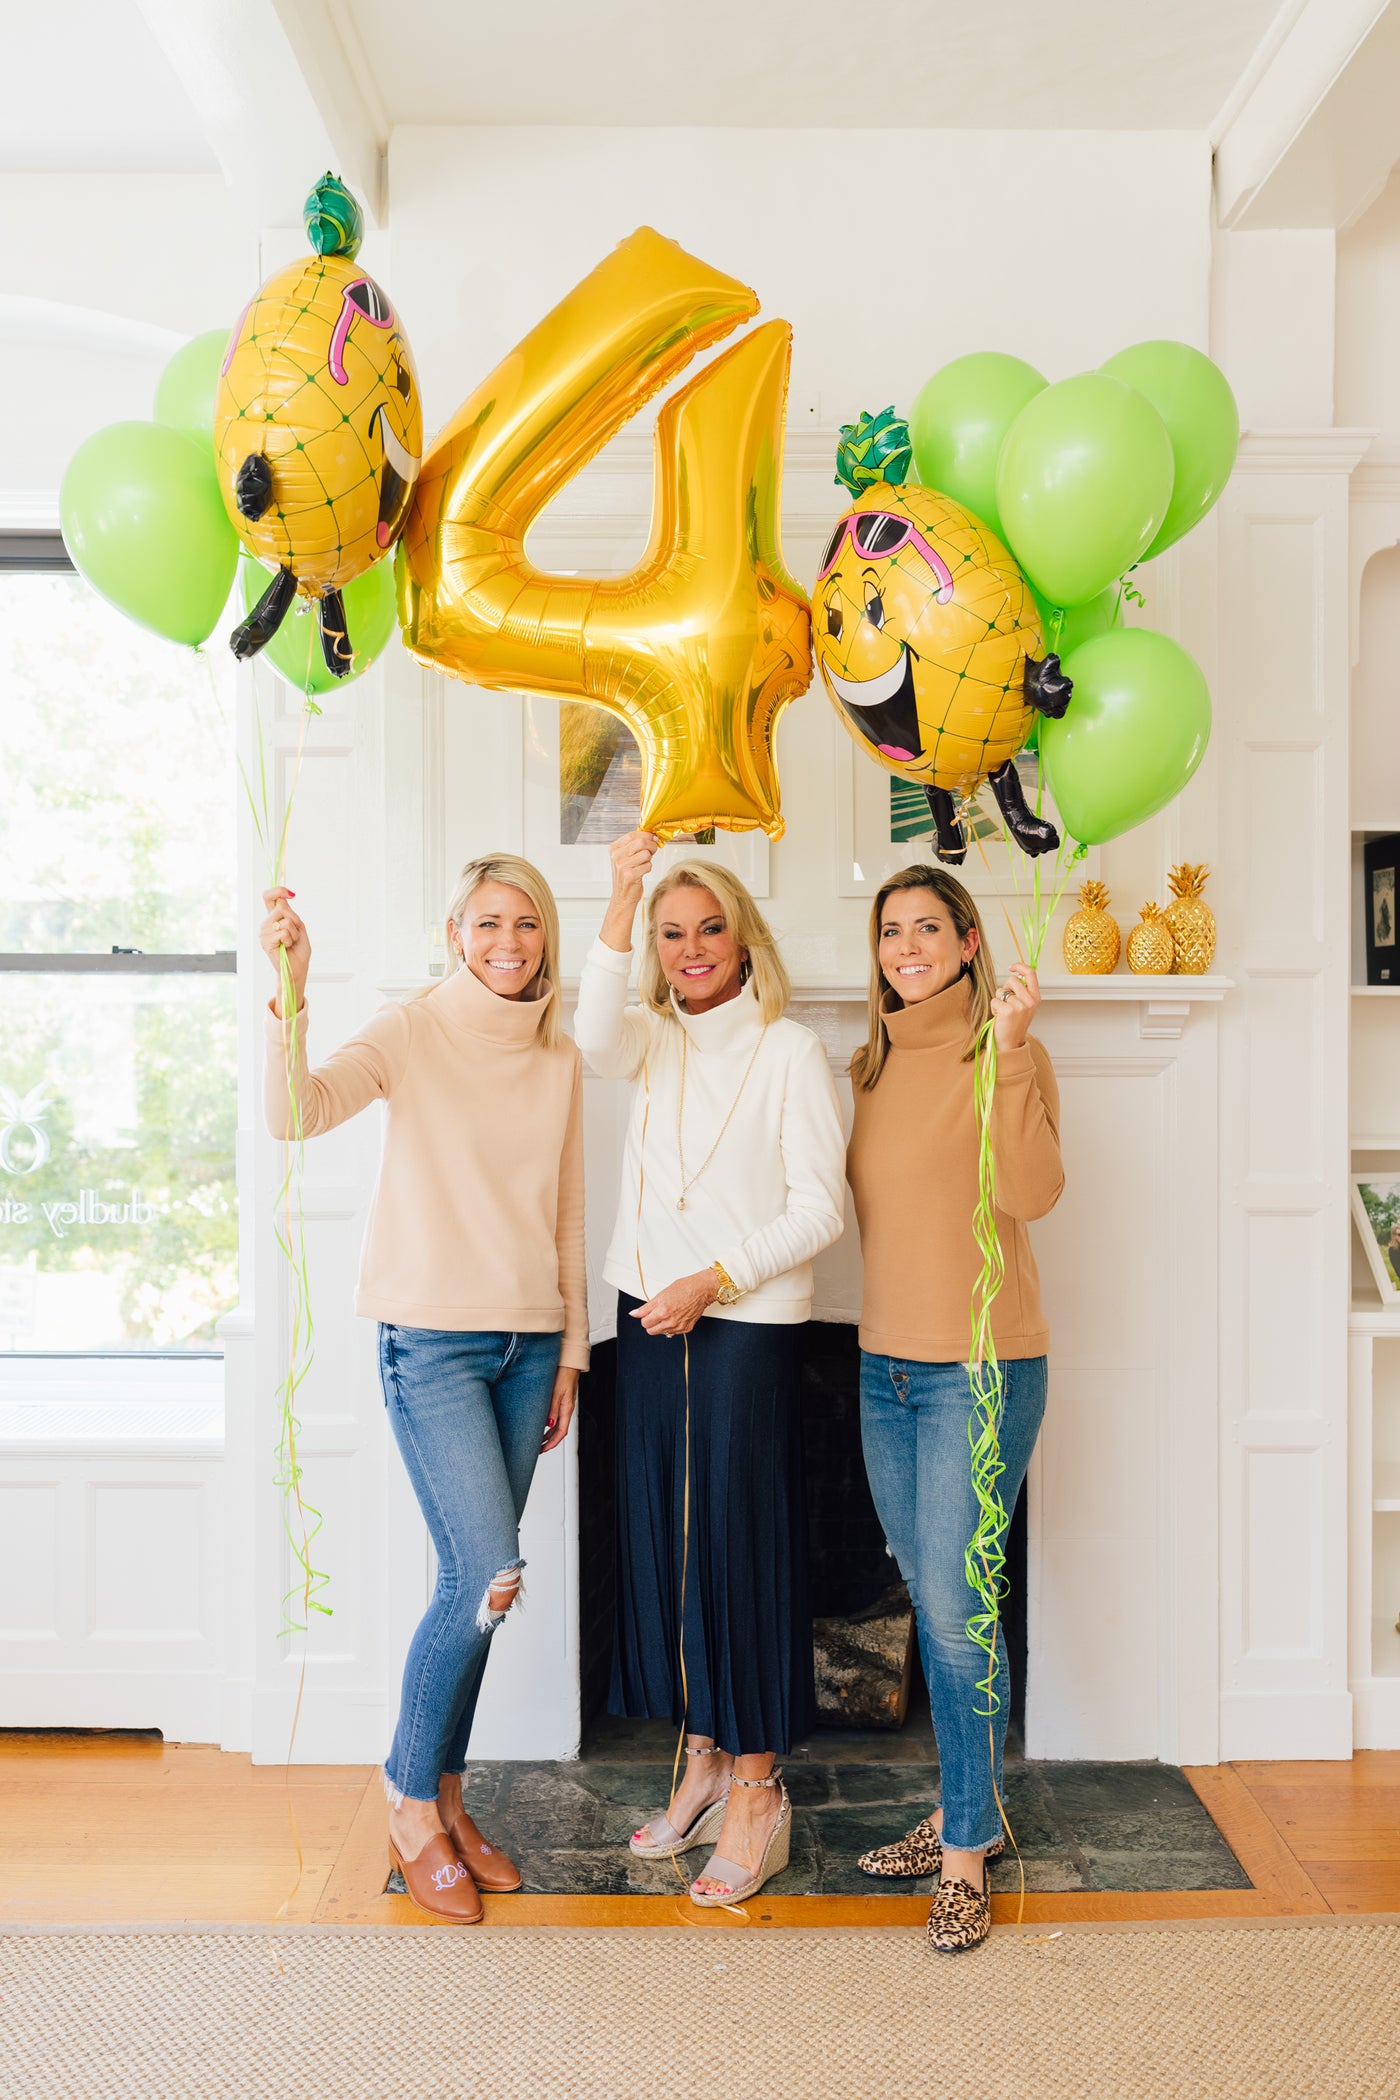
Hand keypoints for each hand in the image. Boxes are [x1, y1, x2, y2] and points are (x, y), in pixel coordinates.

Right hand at [260, 888, 309, 1016]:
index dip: (277, 891)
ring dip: (293, 932)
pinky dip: (290, 940)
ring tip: (290, 942)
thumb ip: (290, 913)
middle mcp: (266, 924)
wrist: (298, 967)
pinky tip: (286, 947)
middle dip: (294, 920)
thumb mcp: (299, 926)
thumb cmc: (298, 949)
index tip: (290, 893)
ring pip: (285, 921)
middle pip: (281, 908)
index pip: (269, 898)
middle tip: (295, 933)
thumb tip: (282, 900)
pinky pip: (283, 933)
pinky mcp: (266, 942)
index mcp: (273, 918)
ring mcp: (264, 933)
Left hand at [540, 1366, 577, 1452]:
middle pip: (559, 1431)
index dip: (552, 1443)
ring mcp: (564, 1405)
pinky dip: (549, 1424)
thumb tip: (549, 1425)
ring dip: (548, 1434)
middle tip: (538, 1449)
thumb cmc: (565, 1374)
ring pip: (557, 1425)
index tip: (543, 1450)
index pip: (561, 1433)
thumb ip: (553, 1409)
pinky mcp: (561, 1400)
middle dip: (549, 1442)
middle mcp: (566, 1409)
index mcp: (567, 1409)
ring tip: (539, 1440)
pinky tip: (543, 1424)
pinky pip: (556, 1417)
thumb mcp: (556, 1393)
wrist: (569, 1363)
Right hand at [600, 830, 659, 951]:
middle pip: (641, 842)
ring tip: (643, 864)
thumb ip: (635, 845)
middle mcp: (616, 856)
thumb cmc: (626, 876)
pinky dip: (648, 868)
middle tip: (653, 850)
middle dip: (651, 846)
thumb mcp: (626, 858)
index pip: (633, 835)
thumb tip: (651, 835)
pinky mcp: (630, 875)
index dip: (647, 835)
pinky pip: (648, 865)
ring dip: (649, 859)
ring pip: (646, 854)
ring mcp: (622, 866)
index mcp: (614, 849)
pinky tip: (641, 873)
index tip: (653, 838)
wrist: (622, 897)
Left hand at [631, 1268, 719, 1336]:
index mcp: (662, 1311)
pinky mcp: (686, 1329)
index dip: (644, 1317)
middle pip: (650, 1331)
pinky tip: (675, 1316)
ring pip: (661, 1332)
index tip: (647, 1313)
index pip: (644, 1323)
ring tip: (667, 1314)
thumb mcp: (661, 1295)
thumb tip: (634, 1314)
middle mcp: (670, 1321)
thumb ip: (646, 1307)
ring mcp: (678, 1326)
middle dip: (651, 1323)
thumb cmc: (684, 1288)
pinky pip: (672, 1332)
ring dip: (661, 1325)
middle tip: (656, 1314)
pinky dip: (671, 1326)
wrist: (701, 1290)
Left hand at [992, 963, 1039, 1051]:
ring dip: (998, 1000)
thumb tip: (1016, 974)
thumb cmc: (1015, 1024)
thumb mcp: (1024, 1006)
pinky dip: (993, 1008)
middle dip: (1005, 989)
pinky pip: (994, 1000)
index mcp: (1036, 998)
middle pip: (1012, 980)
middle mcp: (1030, 1001)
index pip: (1031, 973)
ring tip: (1003, 1012)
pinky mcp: (1008, 1011)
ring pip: (1001, 991)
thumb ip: (1022, 991)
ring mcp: (1020, 1006)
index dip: (1020, 966)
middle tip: (1006, 1002)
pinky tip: (999, 1017)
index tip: (1011, 967)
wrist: (1010, 1043)